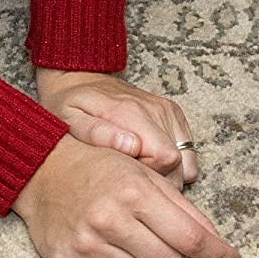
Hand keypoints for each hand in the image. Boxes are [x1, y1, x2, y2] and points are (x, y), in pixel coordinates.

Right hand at [12, 134, 242, 257]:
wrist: (41, 171)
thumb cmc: (99, 167)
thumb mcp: (143, 174)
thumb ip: (181, 207)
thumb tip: (215, 242)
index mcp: (133, 191)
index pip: (190, 236)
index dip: (217, 253)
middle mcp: (110, 220)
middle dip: (175, 251)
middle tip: (159, 232)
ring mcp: (88, 245)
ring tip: (130, 235)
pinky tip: (109, 245)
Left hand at [34, 67, 196, 186]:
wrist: (78, 78)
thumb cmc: (71, 105)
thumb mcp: (70, 120)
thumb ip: (98, 133)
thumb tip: (132, 146)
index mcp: (130, 113)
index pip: (165, 160)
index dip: (147, 177)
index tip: (124, 174)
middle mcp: (154, 109)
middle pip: (178, 164)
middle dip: (158, 179)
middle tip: (128, 174)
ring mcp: (165, 110)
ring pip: (185, 160)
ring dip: (166, 172)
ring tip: (137, 167)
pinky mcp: (172, 112)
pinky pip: (188, 150)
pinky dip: (175, 162)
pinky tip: (148, 159)